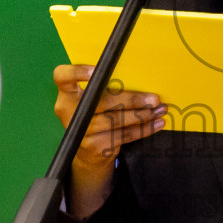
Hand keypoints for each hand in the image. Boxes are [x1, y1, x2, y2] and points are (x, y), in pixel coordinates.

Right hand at [53, 64, 164, 216]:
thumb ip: (103, 87)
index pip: (62, 77)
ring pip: (116, 120)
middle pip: (101, 101)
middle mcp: (69, 111)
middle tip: (154, 98)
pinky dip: (143, 129)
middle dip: (132, 99)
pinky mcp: (93, 146)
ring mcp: (81, 130)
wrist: (87, 152)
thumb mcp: (92, 100)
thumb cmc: (95, 116)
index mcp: (67, 94)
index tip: (96, 70)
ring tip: (160, 109)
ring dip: (142, 115)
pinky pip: (123, 135)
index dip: (77, 72)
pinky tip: (156, 123)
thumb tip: (141, 77)